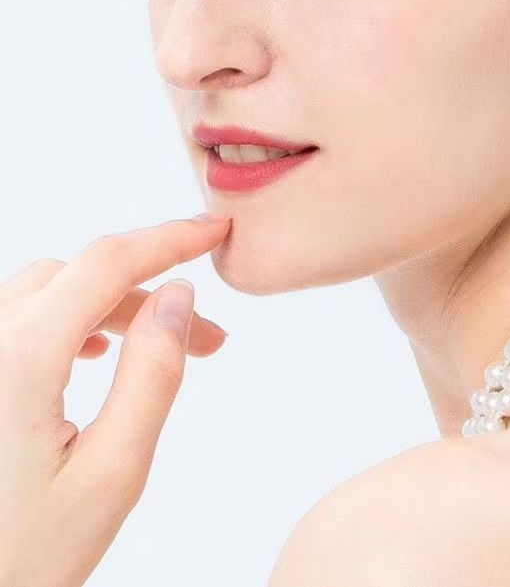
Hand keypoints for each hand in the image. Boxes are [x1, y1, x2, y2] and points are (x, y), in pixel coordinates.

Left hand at [0, 212, 231, 586]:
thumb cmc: (23, 555)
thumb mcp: (111, 474)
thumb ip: (152, 375)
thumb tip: (178, 297)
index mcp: (22, 356)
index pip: (109, 262)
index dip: (170, 238)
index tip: (216, 229)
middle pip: (82, 274)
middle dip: (151, 288)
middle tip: (210, 335)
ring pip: (49, 289)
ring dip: (109, 303)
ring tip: (156, 344)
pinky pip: (18, 313)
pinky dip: (67, 315)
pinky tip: (90, 353)